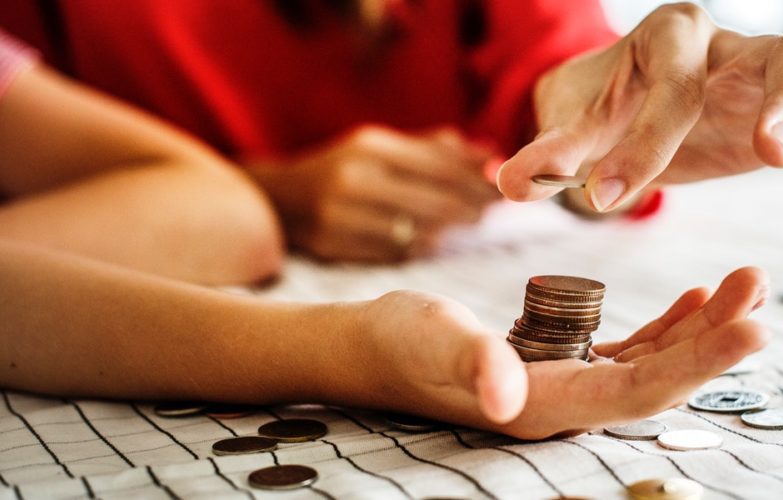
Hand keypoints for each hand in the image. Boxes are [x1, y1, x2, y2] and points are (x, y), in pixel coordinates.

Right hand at [248, 126, 499, 261]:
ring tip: (469, 222)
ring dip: (450, 230)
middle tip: (493, 210)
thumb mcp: (382, 147)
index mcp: (370, 147)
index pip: (439, 165)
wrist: (280, 198)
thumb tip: (490, 154)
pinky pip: (395, 252)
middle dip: (471, 206)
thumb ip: (434, 149)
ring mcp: (342, 215)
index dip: (476, 179)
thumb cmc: (344, 169)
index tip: (502, 186)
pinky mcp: (335, 245)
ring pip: (417, 231)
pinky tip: (434, 239)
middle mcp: (355, 179)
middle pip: (434, 201)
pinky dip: (421, 246)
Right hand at [355, 266, 768, 438]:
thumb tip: (504, 396)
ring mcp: (567, 385)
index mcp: (545, 406)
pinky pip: (629, 349)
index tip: (754, 329)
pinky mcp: (560, 363)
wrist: (373, 347)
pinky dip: (667, 325)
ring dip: (702, 327)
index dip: (700, 365)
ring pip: (653, 362)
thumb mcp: (433, 341)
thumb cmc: (398, 342)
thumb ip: (473, 364)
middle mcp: (566, 405)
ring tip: (744, 285)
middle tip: (760, 289)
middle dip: (717, 339)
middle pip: (661, 378)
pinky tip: (695, 300)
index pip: (639, 392)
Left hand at [497, 3, 782, 212]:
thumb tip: (505, 183)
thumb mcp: (574, 128)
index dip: (639, 144)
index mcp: (667, 38)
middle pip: (773, 53)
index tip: (608, 199)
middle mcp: (725, 44)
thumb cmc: (600, 108)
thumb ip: (548, 155)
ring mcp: (762, 72)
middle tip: (766, 157)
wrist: (626, 97)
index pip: (667, 88)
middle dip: (775, 101)